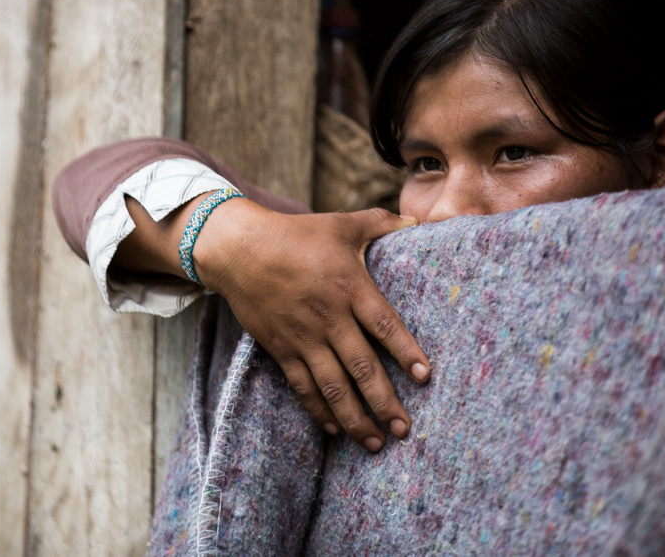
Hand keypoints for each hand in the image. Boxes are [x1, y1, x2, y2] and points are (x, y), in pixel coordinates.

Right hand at [193, 199, 429, 451]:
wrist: (239, 249)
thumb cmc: (295, 235)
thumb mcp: (341, 224)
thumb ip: (381, 224)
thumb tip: (416, 221)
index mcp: (349, 286)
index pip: (385, 325)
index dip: (406, 352)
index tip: (426, 377)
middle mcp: (329, 317)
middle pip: (362, 366)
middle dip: (385, 401)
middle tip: (405, 429)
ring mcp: (303, 336)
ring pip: (333, 385)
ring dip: (355, 418)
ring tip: (376, 442)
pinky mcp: (281, 348)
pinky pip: (302, 386)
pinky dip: (318, 410)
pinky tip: (335, 429)